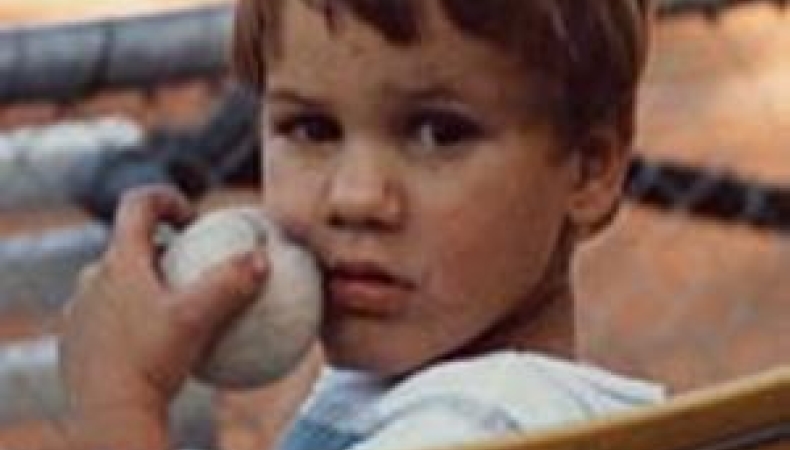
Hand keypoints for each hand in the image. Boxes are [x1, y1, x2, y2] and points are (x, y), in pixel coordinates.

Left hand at [59, 185, 267, 446]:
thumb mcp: (200, 319)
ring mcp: (80, 311)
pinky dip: (135, 319)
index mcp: (118, 261)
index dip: (167, 199)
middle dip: (163, 250)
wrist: (107, 414)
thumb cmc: (151, 362)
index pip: (138, 203)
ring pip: (117, 282)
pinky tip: (162, 345)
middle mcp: (91, 279)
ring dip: (147, 285)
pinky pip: (109, 317)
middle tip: (194, 269)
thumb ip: (232, 283)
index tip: (193, 219)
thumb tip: (262, 258)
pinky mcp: (76, 341)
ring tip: (178, 309)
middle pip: (130, 245)